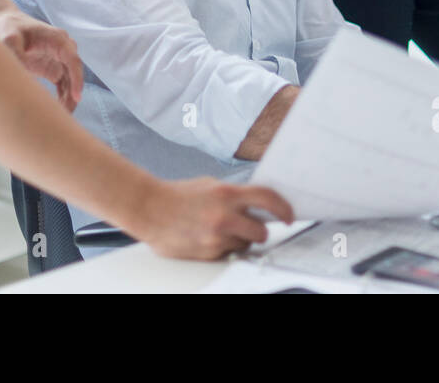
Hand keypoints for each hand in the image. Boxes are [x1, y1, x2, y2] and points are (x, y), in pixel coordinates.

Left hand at [0, 8, 82, 111]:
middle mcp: (62, 48)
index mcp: (56, 39)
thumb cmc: (7, 28)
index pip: (72, 59)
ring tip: (61, 116)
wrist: (3, 24)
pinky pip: (63, 85)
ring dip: (68, 98)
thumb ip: (16, 54)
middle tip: (65, 113)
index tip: (76, 96)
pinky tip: (58, 110)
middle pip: (74, 73)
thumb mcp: (8, 39)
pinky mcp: (52, 68)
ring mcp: (58, 59)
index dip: (77, 78)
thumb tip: (23, 72)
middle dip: (73, 93)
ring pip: (70, 81)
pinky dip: (63, 97)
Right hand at [130, 177, 294, 259]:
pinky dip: (223, 247)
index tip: (289, 215)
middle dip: (260, 230)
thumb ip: (233, 196)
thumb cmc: (177, 195)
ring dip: (240, 239)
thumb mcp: (209, 186)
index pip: (268, 199)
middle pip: (262, 230)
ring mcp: (216, 238)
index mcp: (227, 194)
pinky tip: (207, 236)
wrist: (149, 209)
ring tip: (221, 229)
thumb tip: (255, 205)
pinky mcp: (208, 253)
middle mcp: (224, 217)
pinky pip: (227, 253)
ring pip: (245, 245)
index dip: (284, 208)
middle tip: (252, 227)